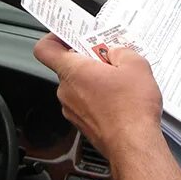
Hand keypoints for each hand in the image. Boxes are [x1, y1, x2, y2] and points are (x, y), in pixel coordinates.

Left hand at [34, 34, 163, 159]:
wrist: (134, 145)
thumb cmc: (131, 109)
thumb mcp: (135, 65)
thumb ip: (121, 51)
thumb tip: (116, 52)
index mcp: (73, 71)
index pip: (45, 50)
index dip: (53, 38)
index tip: (67, 34)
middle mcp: (66, 91)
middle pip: (68, 66)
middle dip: (88, 59)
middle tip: (109, 57)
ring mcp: (72, 110)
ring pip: (78, 86)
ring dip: (95, 79)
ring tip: (120, 80)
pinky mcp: (82, 123)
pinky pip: (85, 102)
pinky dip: (99, 97)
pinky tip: (120, 98)